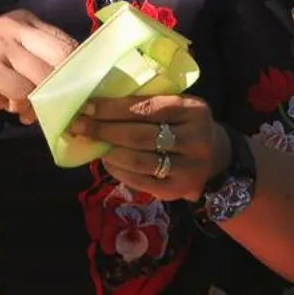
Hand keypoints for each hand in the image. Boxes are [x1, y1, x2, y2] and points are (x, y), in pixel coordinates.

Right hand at [0, 10, 76, 120]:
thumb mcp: (7, 62)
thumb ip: (37, 67)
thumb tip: (71, 87)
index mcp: (24, 20)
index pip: (67, 42)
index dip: (77, 71)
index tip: (73, 93)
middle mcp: (15, 26)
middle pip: (63, 56)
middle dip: (65, 86)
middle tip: (59, 107)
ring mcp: (2, 44)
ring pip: (44, 77)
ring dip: (42, 101)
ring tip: (27, 111)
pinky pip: (24, 93)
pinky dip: (23, 107)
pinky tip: (12, 110)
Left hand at [71, 94, 231, 200]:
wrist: (215, 157)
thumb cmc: (185, 125)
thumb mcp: (179, 106)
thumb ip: (150, 104)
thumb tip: (99, 107)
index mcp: (194, 111)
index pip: (148, 107)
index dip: (114, 108)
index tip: (87, 106)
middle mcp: (195, 140)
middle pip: (140, 135)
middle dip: (104, 130)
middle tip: (78, 125)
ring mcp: (188, 169)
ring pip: (139, 160)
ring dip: (108, 152)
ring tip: (90, 143)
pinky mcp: (176, 190)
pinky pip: (141, 181)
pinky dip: (118, 170)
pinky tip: (106, 161)